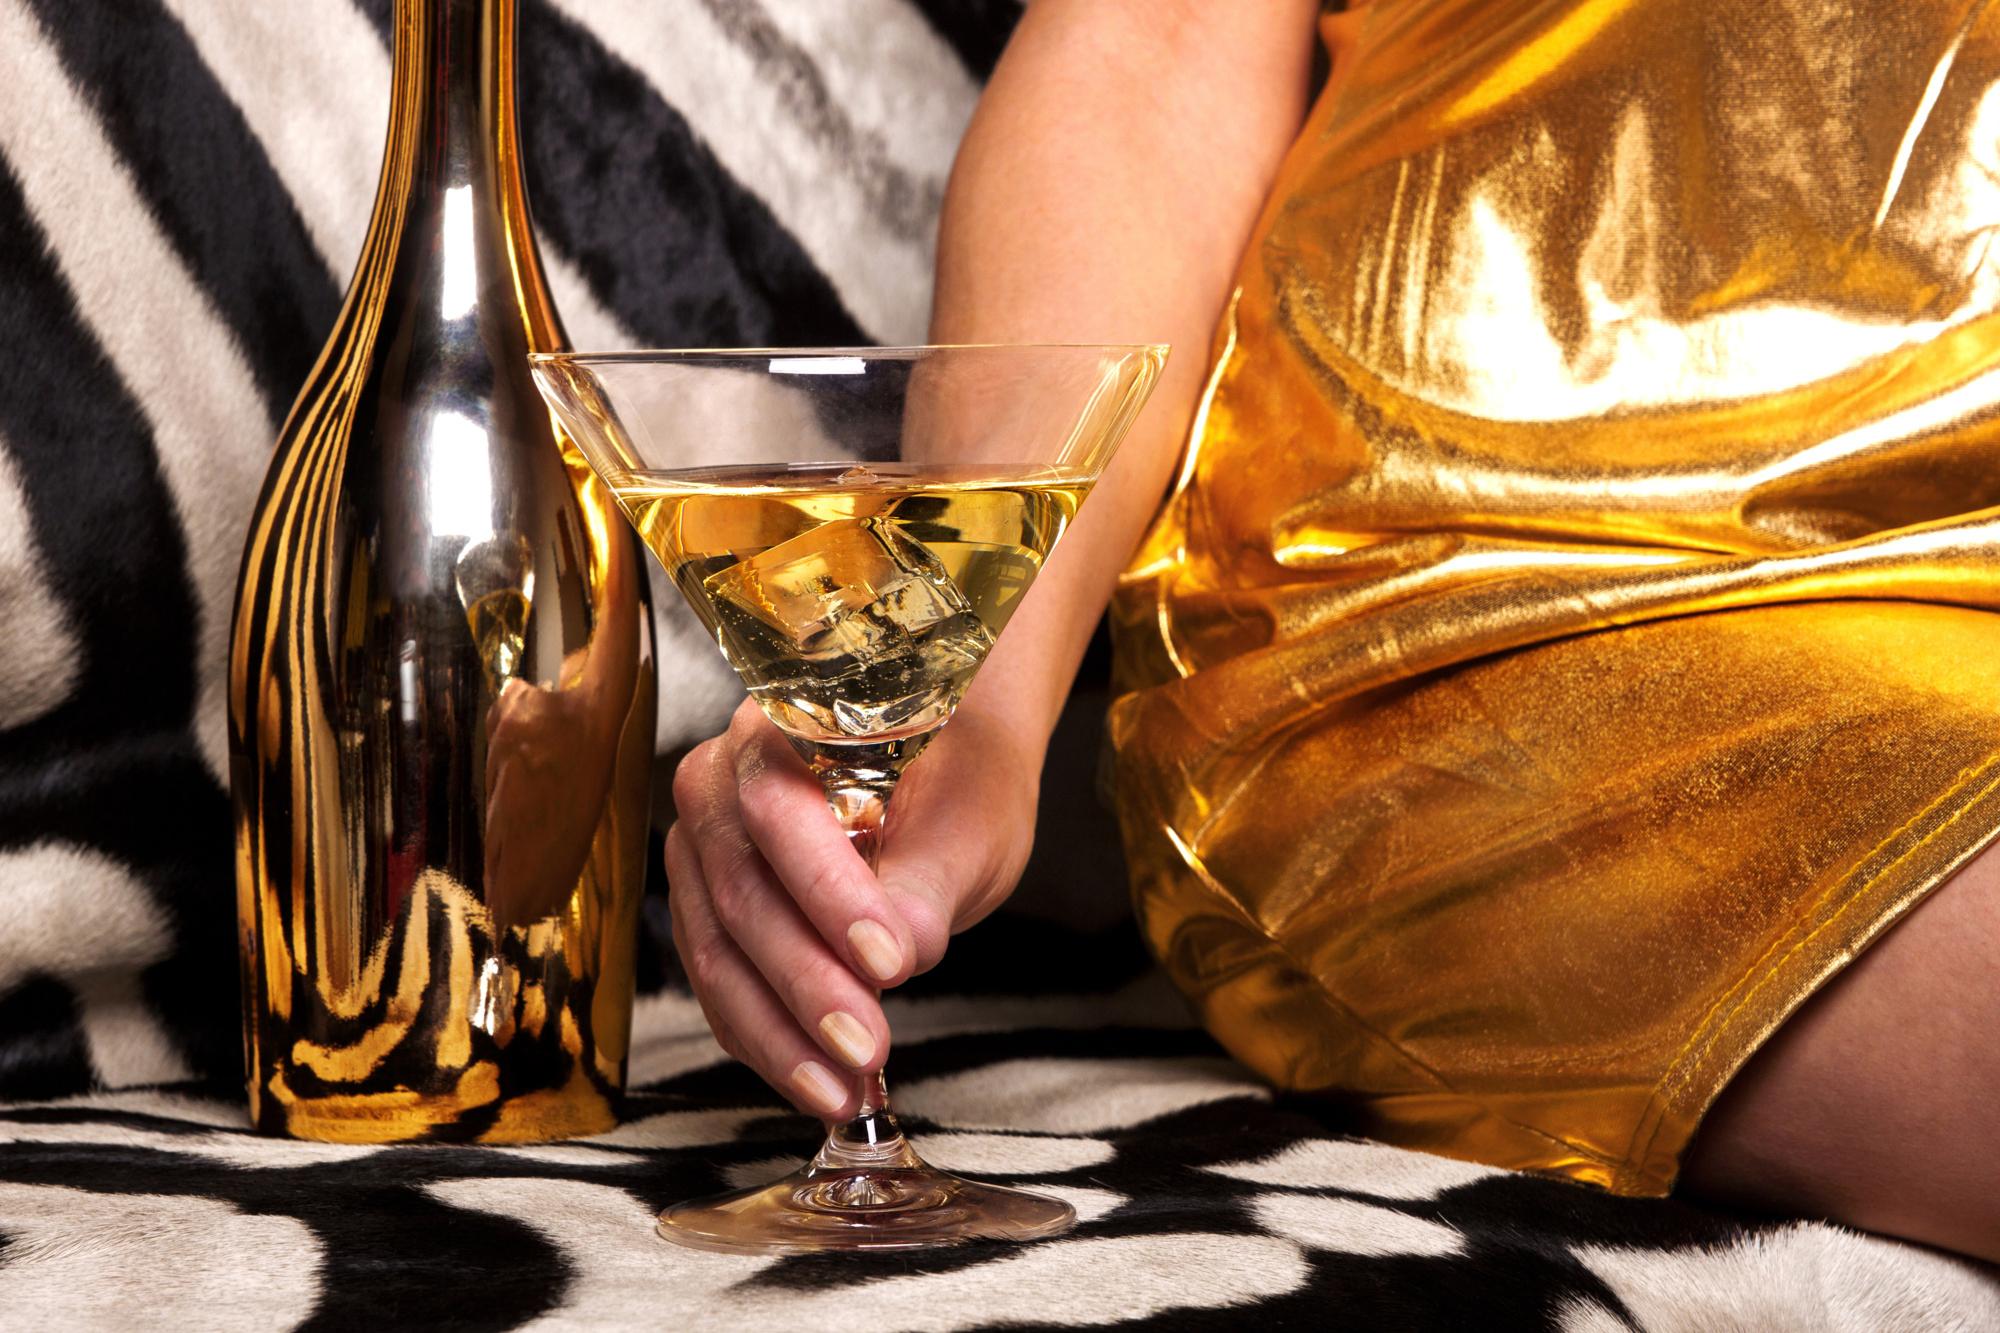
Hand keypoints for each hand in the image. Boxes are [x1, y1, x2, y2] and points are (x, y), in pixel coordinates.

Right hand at [666, 697, 1041, 1119]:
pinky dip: (767, 1039)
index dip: (827, 892)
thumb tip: (899, 955)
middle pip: (740, 889)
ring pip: (718, 948)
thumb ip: (931, 881)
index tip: (890, 961)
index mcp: (783, 723)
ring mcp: (702, 845)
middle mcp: (721, 778)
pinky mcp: (705, 907)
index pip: (780, 811)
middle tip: (867, 1047)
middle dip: (803, 982)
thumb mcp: (972, 820)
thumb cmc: (961, 775)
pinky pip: (721, 982)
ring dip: (779, 1031)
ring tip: (844, 1087)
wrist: (943, 767)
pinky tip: (817, 1082)